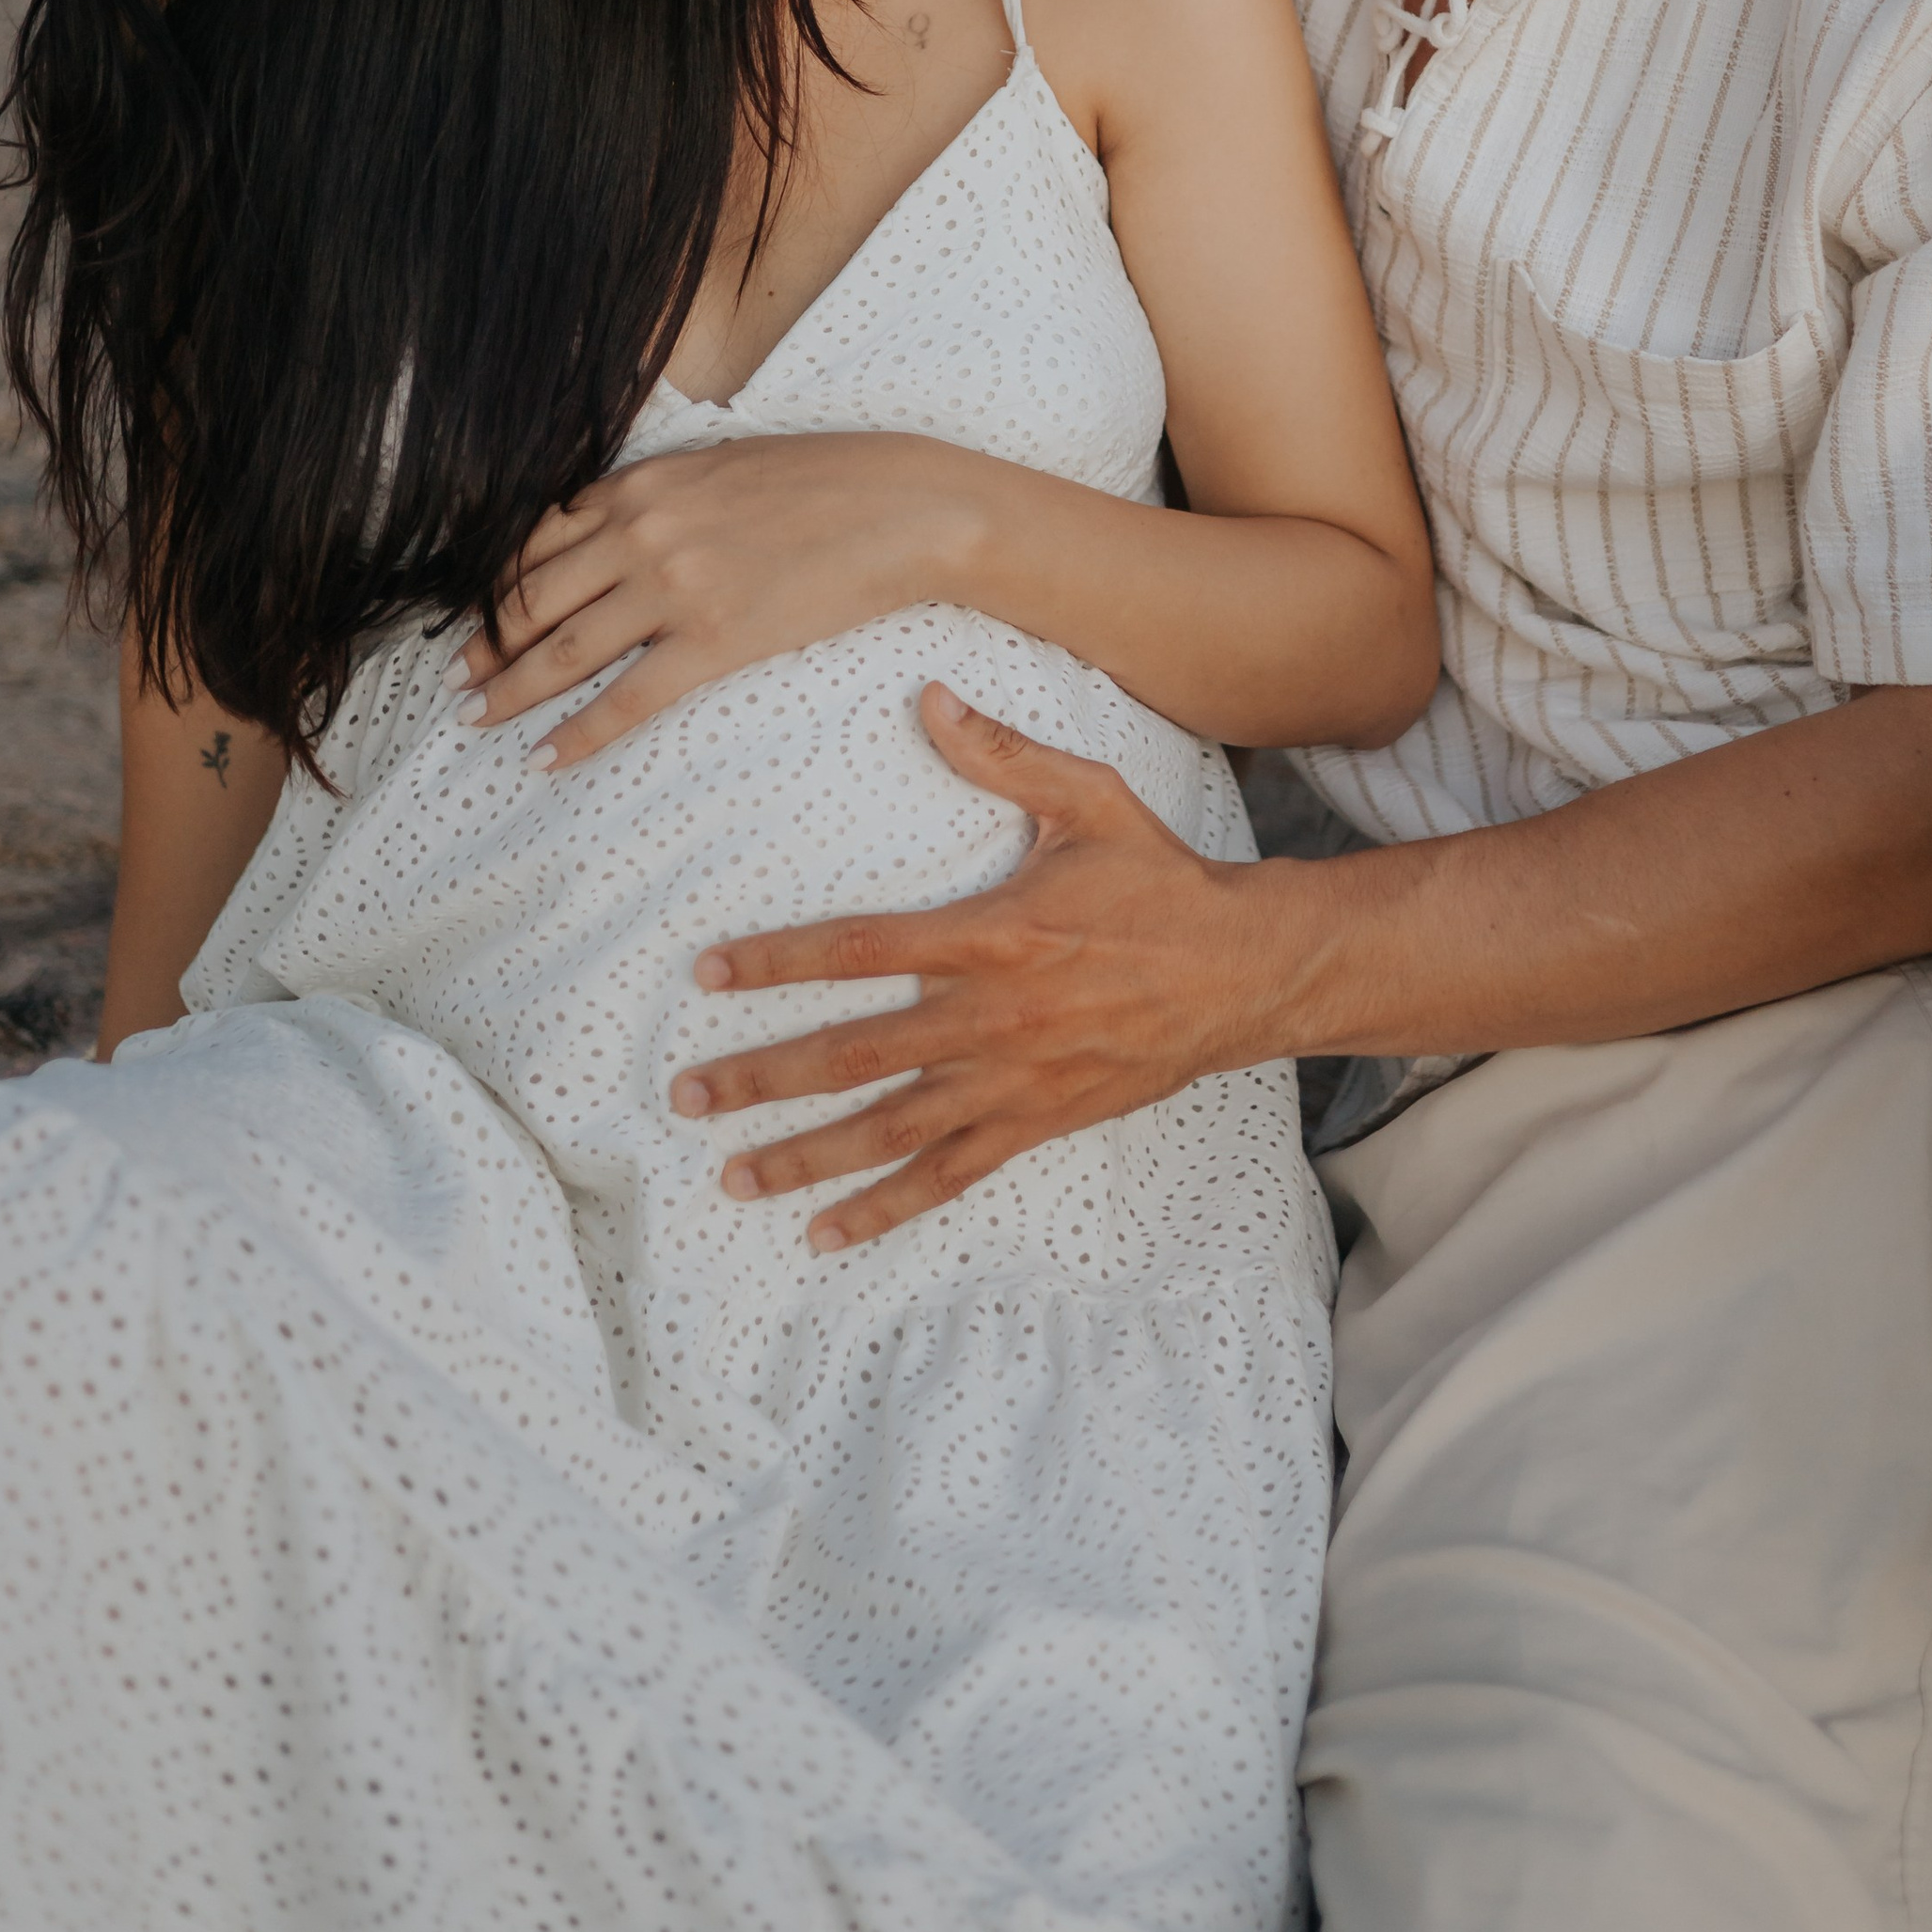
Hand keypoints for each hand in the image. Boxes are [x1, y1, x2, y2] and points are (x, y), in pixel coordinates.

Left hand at [458, 433, 976, 768]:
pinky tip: (547, 759)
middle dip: (487, 644)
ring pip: (565, 651)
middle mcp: (642, 531)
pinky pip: (627, 699)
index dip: (497, 585)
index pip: (539, 539)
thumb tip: (618, 525)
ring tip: (478, 719)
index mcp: (642, 484)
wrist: (904, 508)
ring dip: (512, 691)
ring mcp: (674, 587)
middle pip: (534, 598)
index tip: (475, 615)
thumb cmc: (829, 479)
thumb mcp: (723, 466)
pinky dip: (578, 734)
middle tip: (457, 678)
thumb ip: (662, 495)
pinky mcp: (714, 640)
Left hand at [667, 682, 1297, 1249]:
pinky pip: (947, 1176)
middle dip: (764, 1076)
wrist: (1243, 972)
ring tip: (731, 1174)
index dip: (780, 961)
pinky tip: (824, 1233)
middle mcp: (991, 1017)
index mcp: (993, 934)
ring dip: (805, 1156)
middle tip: (687, 1094)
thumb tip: (930, 698)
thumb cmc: (1160, 881)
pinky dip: (884, 1208)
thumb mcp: (1090, 801)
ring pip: (890, 1129)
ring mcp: (1012, 1081)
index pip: (863, 949)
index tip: (709, 974)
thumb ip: (1005, 756)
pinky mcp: (1036, 1124)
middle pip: (856, 1055)